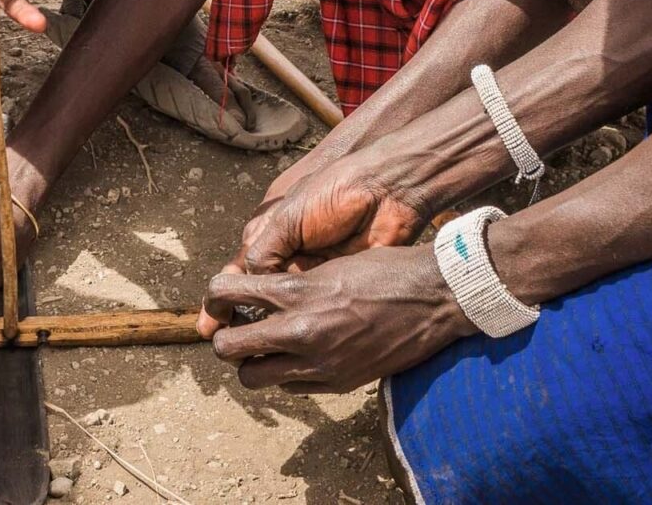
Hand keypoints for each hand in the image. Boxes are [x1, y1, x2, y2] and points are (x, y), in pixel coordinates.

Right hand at [196, 155, 428, 337]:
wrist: (384, 190)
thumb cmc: (333, 191)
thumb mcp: (288, 216)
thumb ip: (264, 250)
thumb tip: (252, 284)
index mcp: (273, 235)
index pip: (240, 274)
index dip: (222, 301)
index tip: (208, 326)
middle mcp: (290, 258)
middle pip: (257, 297)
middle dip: (239, 321)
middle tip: (225, 345)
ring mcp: (314, 274)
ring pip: (283, 311)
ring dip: (269, 328)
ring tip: (252, 352)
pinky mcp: (338, 286)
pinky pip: (314, 313)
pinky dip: (301, 327)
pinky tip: (290, 345)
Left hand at [205, 248, 471, 393]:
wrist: (436, 298)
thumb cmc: (386, 269)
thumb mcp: (330, 265)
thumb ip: (291, 282)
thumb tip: (257, 291)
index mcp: (296, 292)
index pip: (224, 293)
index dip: (216, 295)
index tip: (223, 296)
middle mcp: (301, 331)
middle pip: (228, 348)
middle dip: (225, 337)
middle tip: (237, 327)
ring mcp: (319, 363)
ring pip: (254, 378)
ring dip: (252, 362)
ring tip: (267, 345)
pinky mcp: (339, 383)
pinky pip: (291, 387)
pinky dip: (287, 374)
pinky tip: (302, 354)